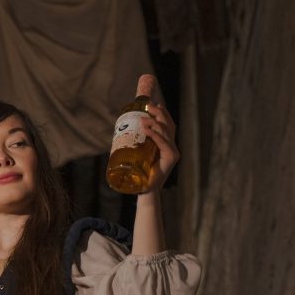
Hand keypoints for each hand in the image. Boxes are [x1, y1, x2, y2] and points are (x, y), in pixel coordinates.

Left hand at [134, 74, 178, 193]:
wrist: (145, 190)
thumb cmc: (140, 174)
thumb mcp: (138, 154)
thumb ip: (136, 143)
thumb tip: (121, 130)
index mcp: (166, 144)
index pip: (167, 125)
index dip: (162, 113)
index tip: (152, 104)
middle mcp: (172, 146)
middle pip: (168, 125)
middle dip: (159, 113)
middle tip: (147, 106)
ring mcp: (173, 152)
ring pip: (166, 131)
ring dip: (154, 122)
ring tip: (142, 119)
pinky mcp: (171, 158)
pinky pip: (164, 143)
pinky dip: (156, 135)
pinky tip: (147, 130)